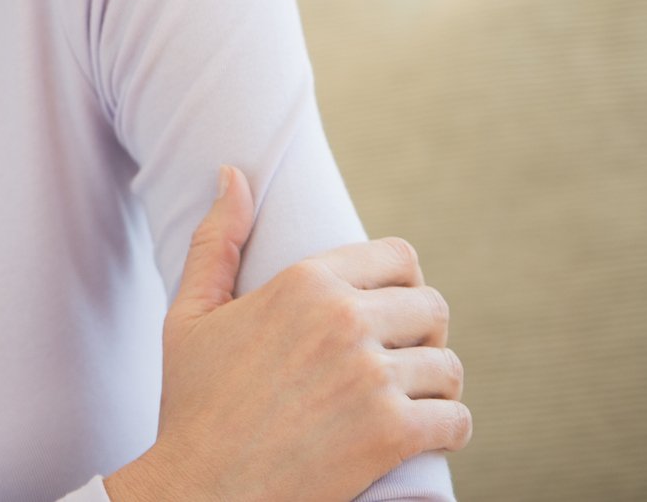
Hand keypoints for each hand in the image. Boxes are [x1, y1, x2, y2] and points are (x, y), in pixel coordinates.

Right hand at [105, 169, 470, 501]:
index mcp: (304, 282)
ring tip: (412, 397)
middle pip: (433, 307)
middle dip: (423, 333)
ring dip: (437, 384)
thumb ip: (217, 241)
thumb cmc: (192, 402)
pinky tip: (424, 433)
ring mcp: (372, 378)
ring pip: (449, 366)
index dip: (402, 282)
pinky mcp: (392, 434)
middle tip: (401, 358)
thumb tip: (233, 175)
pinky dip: (448, 429)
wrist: (201, 487)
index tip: (389, 309)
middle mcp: (345, 320)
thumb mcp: (190, 314)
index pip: (399, 256)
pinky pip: (456, 419)